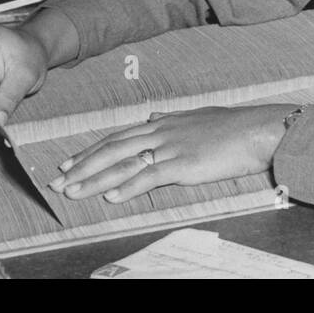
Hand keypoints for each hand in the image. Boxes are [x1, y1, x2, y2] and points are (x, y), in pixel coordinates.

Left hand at [47, 104, 294, 203]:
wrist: (256, 129)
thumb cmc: (230, 125)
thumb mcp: (195, 116)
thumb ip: (170, 118)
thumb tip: (152, 115)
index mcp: (161, 122)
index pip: (116, 137)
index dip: (91, 151)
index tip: (70, 163)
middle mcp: (160, 132)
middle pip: (111, 149)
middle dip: (81, 166)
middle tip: (57, 181)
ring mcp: (170, 148)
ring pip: (123, 163)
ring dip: (94, 179)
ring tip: (72, 191)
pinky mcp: (183, 165)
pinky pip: (149, 176)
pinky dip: (127, 186)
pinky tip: (111, 196)